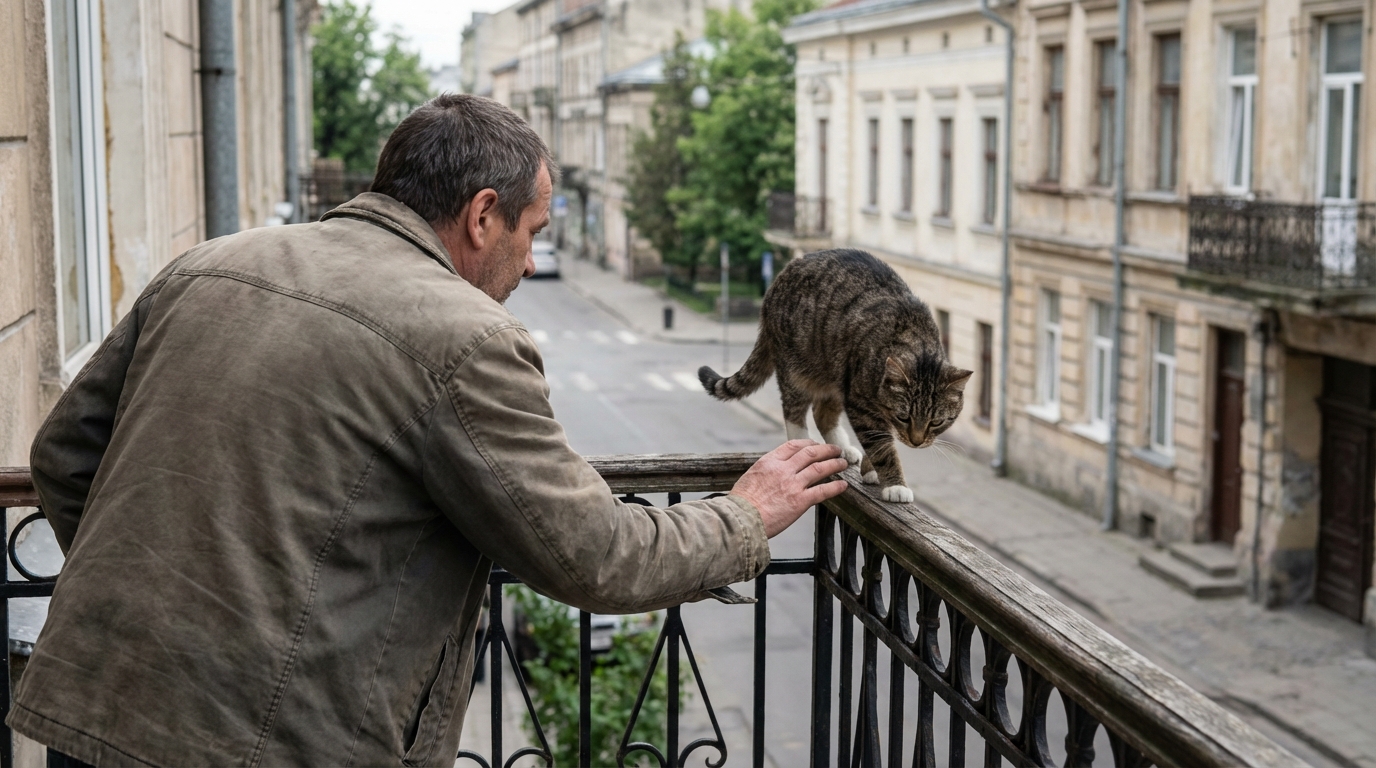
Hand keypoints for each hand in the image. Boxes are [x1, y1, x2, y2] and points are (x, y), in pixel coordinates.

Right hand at [732, 440, 849, 537]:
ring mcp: (792, 485)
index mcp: (769, 462)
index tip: (816, 444)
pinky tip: (843, 485)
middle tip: (836, 450)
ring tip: (843, 463)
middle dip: (826, 450)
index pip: (793, 445)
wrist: (741, 519)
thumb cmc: (742, 503)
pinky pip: (822, 491)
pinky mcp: (800, 501)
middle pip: (810, 453)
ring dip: (834, 464)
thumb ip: (766, 471)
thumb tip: (775, 472)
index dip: (808, 443)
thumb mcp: (751, 477)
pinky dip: (835, 487)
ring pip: (819, 468)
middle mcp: (783, 469)